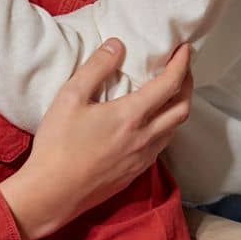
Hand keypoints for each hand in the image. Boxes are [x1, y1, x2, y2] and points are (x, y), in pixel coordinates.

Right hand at [0, 41, 192, 239]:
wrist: (52, 193)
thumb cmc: (57, 144)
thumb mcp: (70, 97)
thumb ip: (96, 68)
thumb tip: (117, 45)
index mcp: (131, 116)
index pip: (170, 84)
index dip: (182, 64)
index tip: (184, 49)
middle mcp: (144, 138)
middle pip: (182, 108)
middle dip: (188, 84)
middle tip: (182, 68)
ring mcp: (142, 158)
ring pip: (174, 129)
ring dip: (178, 107)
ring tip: (170, 93)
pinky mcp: (135, 173)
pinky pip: (161, 146)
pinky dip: (165, 128)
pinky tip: (151, 123)